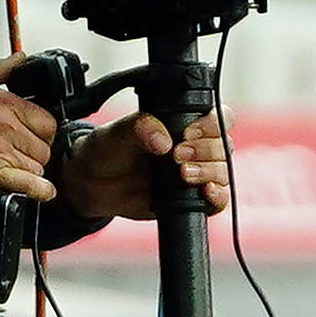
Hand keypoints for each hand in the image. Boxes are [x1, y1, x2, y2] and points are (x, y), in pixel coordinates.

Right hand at [0, 55, 60, 198]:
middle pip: (44, 147)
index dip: (42, 130)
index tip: (34, 134)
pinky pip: (29, 185)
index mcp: (5, 103)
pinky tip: (39, 191)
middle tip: (21, 153)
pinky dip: (38, 190)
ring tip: (16, 168)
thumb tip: (17, 60)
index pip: (47, 121)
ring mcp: (1, 151)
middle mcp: (8, 127)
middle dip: (35, 152)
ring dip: (30, 170)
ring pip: (38, 166)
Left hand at [58, 105, 232, 225]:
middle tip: (177, 156)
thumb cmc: (106, 151)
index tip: (188, 133)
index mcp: (182, 123)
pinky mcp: (192, 198)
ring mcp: (195, 172)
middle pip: (224, 145)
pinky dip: (218, 197)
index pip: (218, 117)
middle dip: (205, 151)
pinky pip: (219, 200)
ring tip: (182, 175)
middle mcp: (194, 146)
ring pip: (223, 171)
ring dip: (209, 172)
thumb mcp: (116, 133)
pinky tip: (205, 192)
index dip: (211, 124)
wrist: (91, 185)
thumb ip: (139, 128)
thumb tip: (164, 141)